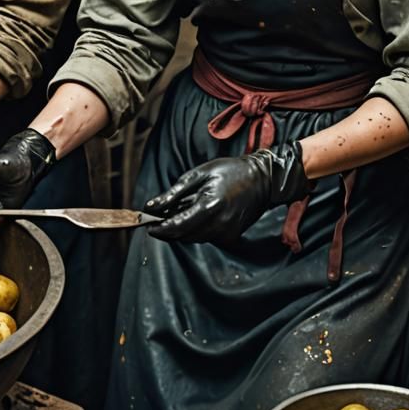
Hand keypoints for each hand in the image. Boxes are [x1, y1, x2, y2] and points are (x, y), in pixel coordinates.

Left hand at [145, 141, 310, 244]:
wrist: (261, 179)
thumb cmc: (229, 171)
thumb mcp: (197, 175)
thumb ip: (174, 193)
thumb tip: (151, 206)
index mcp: (210, 207)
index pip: (178, 226)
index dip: (160, 228)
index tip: (147, 226)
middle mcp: (219, 225)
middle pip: (184, 236)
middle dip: (167, 229)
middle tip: (155, 218)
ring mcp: (227, 233)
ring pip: (194, 238)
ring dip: (180, 229)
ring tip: (174, 212)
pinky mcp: (231, 236)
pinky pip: (206, 237)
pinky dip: (195, 229)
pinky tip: (192, 214)